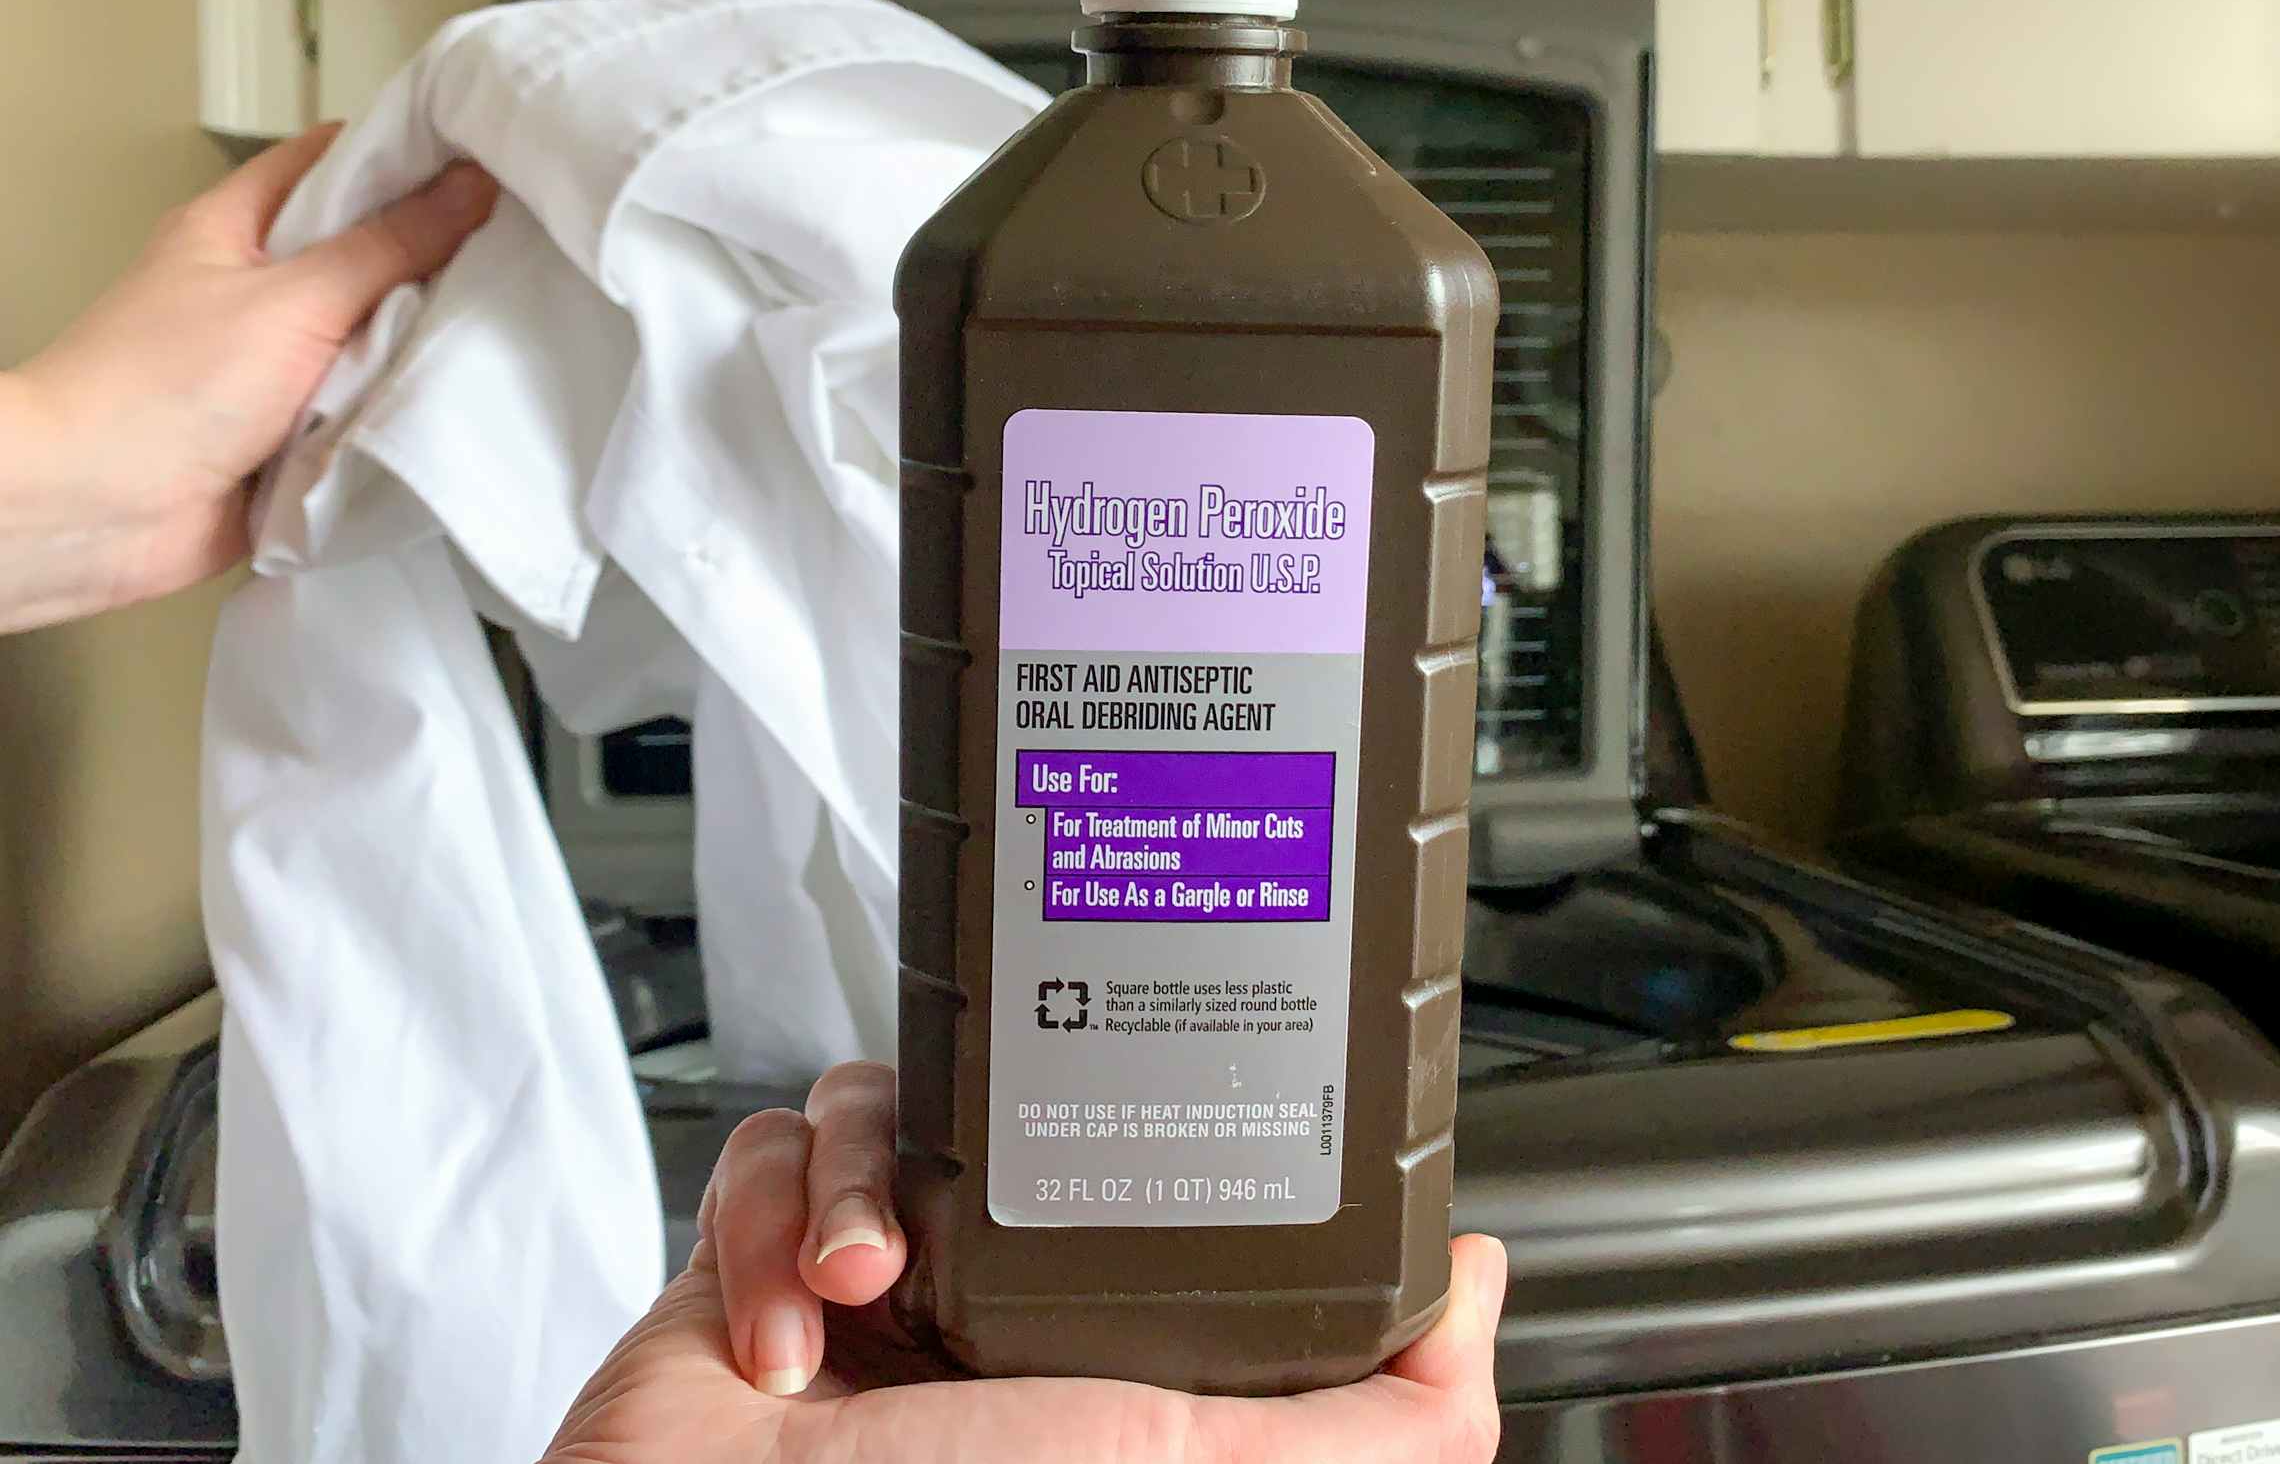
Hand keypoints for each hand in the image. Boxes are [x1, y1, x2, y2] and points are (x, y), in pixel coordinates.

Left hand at [0, 124, 497, 631]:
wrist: (98, 512)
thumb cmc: (155, 390)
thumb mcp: (291, 298)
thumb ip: (387, 245)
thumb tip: (466, 189)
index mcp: (237, 226)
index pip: (334, 160)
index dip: (406, 151)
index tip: (484, 157)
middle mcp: (258, 289)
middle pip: (366, 251)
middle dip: (433, 257)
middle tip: (511, 250)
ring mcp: (276, 362)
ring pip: (376, 335)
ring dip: (419, 343)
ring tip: (493, 327)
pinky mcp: (294, 431)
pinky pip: (368, 408)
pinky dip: (401, 410)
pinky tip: (449, 401)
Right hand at [546, 1062, 1506, 1463]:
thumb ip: (1373, 1419)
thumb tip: (1476, 1290)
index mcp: (1104, 1350)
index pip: (1151, 1189)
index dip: (1142, 1131)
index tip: (1139, 1101)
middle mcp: (993, 1301)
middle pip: (1014, 1117)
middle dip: (973, 1152)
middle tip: (958, 1212)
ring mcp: (877, 1272)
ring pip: (889, 1104)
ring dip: (857, 1189)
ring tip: (859, 1283)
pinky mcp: (766, 1247)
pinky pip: (770, 1148)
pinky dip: (768, 1226)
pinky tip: (784, 1332)